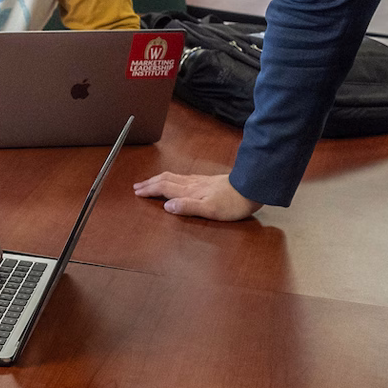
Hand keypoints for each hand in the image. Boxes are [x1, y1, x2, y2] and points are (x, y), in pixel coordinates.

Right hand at [131, 171, 260, 222]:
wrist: (250, 188)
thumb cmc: (232, 204)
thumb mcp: (210, 210)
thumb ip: (188, 207)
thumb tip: (167, 206)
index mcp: (189, 191)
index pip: (164, 188)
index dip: (149, 190)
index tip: (137, 192)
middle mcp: (192, 184)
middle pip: (166, 179)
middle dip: (150, 183)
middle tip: (137, 186)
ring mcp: (199, 181)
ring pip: (173, 176)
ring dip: (158, 179)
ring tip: (150, 182)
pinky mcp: (207, 180)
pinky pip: (182, 177)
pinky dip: (171, 178)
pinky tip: (175, 180)